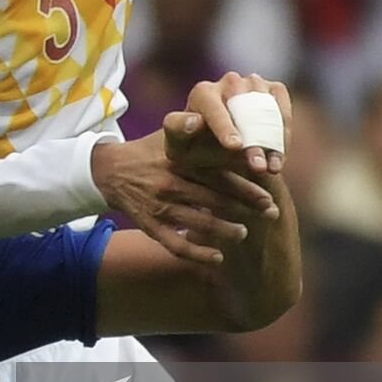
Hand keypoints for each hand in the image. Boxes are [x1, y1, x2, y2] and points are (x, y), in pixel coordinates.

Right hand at [93, 131, 278, 263]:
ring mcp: (160, 206)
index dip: (247, 185)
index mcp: (180, 160)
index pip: (219, 174)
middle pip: (215, 198)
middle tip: (271, 214)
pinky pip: (175, 244)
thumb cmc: (151, 151)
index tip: (271, 194)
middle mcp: (170, 183)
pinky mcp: (149, 225)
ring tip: (245, 233)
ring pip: (199, 222)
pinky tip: (217, 257)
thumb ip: (197, 131)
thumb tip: (219, 123)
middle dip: (246, 208)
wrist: (110, 170)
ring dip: (226, 230)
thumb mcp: (170, 135)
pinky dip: (197, 253)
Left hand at [163, 73, 292, 176]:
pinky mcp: (275, 90)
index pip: (214, 109)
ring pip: (267, 112)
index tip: (234, 146)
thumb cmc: (193, 147)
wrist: (218, 149)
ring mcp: (254, 83)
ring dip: (273, 141)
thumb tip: (194, 120)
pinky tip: (277, 160)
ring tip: (272, 168)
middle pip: (245, 111)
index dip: (225, 127)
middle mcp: (229, 82)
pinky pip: (283, 113)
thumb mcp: (178, 144)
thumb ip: (178, 129)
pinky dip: (283, 137)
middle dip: (253, 141)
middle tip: (257, 167)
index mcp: (202, 93)